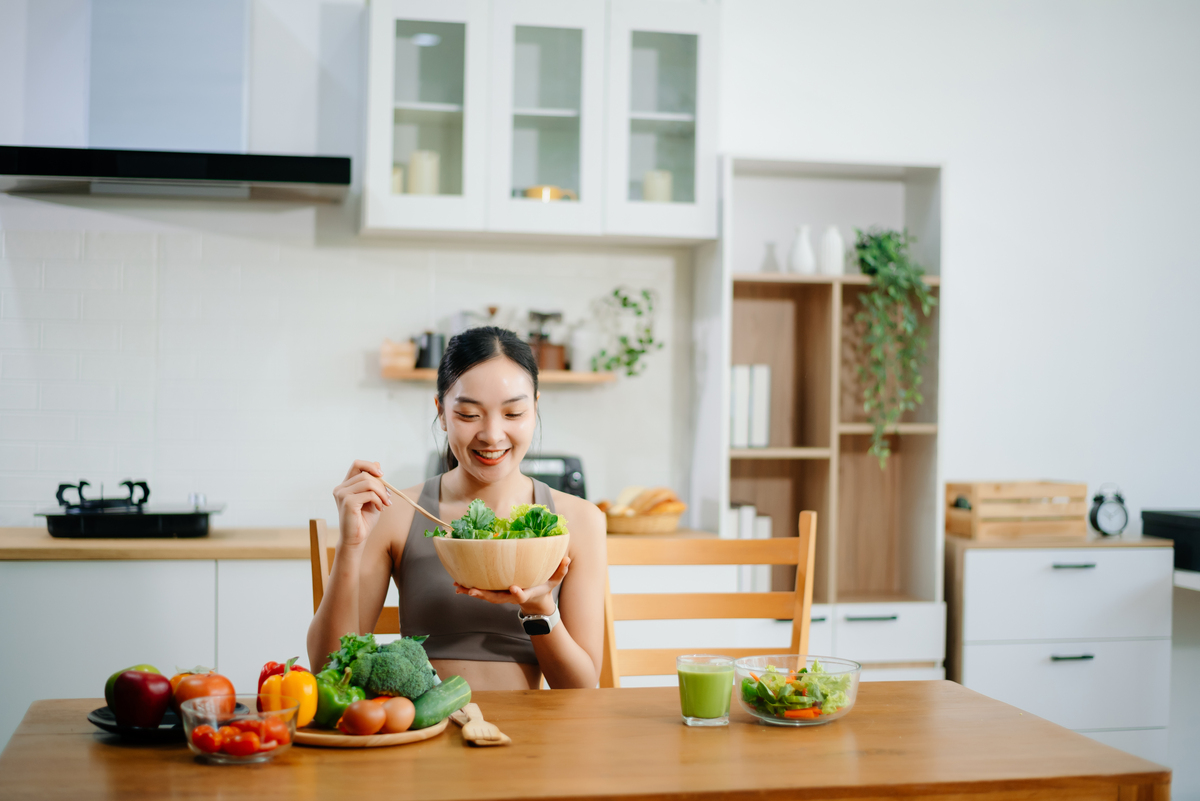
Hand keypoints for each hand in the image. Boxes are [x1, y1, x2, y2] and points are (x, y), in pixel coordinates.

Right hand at [332, 460, 391, 549]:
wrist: (357, 538)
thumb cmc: (364, 520)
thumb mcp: (372, 497)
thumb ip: (373, 482)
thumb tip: (377, 463)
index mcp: (345, 485)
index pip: (357, 464)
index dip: (370, 466)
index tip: (382, 474)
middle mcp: (341, 488)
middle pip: (365, 473)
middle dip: (381, 484)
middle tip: (388, 497)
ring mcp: (342, 494)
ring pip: (368, 482)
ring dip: (381, 492)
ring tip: (386, 503)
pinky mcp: (347, 502)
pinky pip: (369, 494)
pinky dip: (378, 500)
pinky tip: (379, 508)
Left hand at [454, 556, 570, 615]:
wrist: (534, 601)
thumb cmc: (544, 586)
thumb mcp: (554, 580)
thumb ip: (560, 570)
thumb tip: (567, 559)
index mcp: (525, 593)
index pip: (521, 595)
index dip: (518, 593)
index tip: (514, 588)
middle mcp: (510, 596)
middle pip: (497, 598)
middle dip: (485, 595)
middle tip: (473, 591)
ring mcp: (501, 596)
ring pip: (485, 596)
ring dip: (472, 592)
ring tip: (459, 587)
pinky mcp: (495, 592)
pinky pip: (481, 591)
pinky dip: (469, 589)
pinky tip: (457, 585)